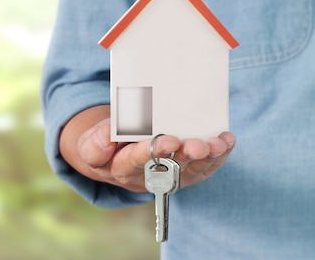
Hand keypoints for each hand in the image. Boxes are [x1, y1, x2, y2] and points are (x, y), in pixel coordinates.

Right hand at [59, 106, 235, 192]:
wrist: (113, 156)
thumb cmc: (103, 147)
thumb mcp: (88, 144)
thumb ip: (94, 143)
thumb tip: (108, 135)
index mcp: (121, 168)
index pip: (136, 161)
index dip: (152, 152)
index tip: (168, 140)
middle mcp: (148, 177)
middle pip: (170, 170)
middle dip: (186, 156)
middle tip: (198, 145)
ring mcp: (170, 177)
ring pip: (192, 170)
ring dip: (208, 157)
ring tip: (218, 143)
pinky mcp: (185, 173)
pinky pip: (204, 168)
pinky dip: (218, 156)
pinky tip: (226, 141)